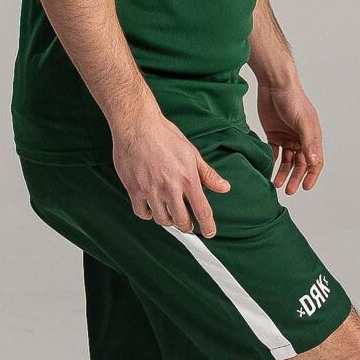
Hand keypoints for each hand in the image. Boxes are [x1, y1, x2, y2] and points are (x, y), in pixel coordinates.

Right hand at [111, 110, 230, 236]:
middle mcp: (170, 187)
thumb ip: (207, 174)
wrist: (138, 126)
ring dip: (168, 221)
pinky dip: (148, 215)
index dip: (208, 226)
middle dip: (187, 227)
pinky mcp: (134, 189)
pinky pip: (142, 213)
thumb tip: (225, 188)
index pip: (202, 210)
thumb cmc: (165, 136)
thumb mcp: (191, 153)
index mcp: (188, 179)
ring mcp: (151, 190)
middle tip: (187, 225)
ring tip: (170, 216)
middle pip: (182, 220)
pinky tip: (151, 210)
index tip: (210, 233)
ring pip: (162, 219)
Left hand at [256, 78, 323, 194]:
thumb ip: (308, 142)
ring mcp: (287, 137)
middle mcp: (301, 139)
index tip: (305, 187)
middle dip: (295, 178)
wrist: (274, 84)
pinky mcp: (273, 134)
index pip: (315, 161)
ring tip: (276, 184)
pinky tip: (268, 170)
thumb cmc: (293, 100)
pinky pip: (274, 152)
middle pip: (300, 164)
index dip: (311, 175)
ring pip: (286, 161)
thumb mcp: (303, 122)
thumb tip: (314, 161)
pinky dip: (272, 162)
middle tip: (288, 191)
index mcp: (312, 137)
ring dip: (283, 173)